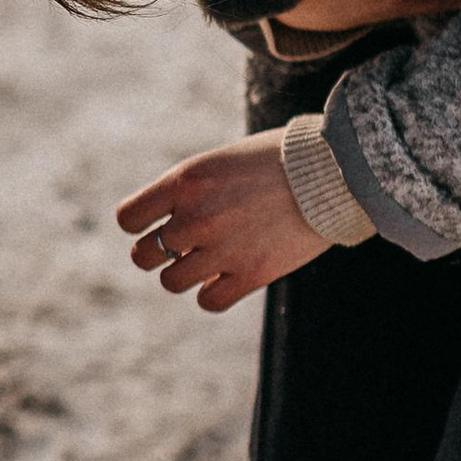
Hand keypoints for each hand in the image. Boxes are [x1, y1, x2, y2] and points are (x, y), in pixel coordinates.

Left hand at [116, 131, 331, 313]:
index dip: (140, 224)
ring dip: (185, 273)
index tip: (157, 221)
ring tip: (209, 258)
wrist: (332, 171)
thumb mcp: (219, 162)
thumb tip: (164, 223)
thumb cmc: (276, 159)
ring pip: (172, 282)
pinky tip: (229, 276)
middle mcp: (196, 217)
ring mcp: (222, 249)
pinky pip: (208, 301)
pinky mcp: (250, 274)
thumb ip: (187, 191)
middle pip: (144, 256)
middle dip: (158, 252)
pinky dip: (213, 293)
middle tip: (182, 244)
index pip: (128, 219)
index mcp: (184, 181)